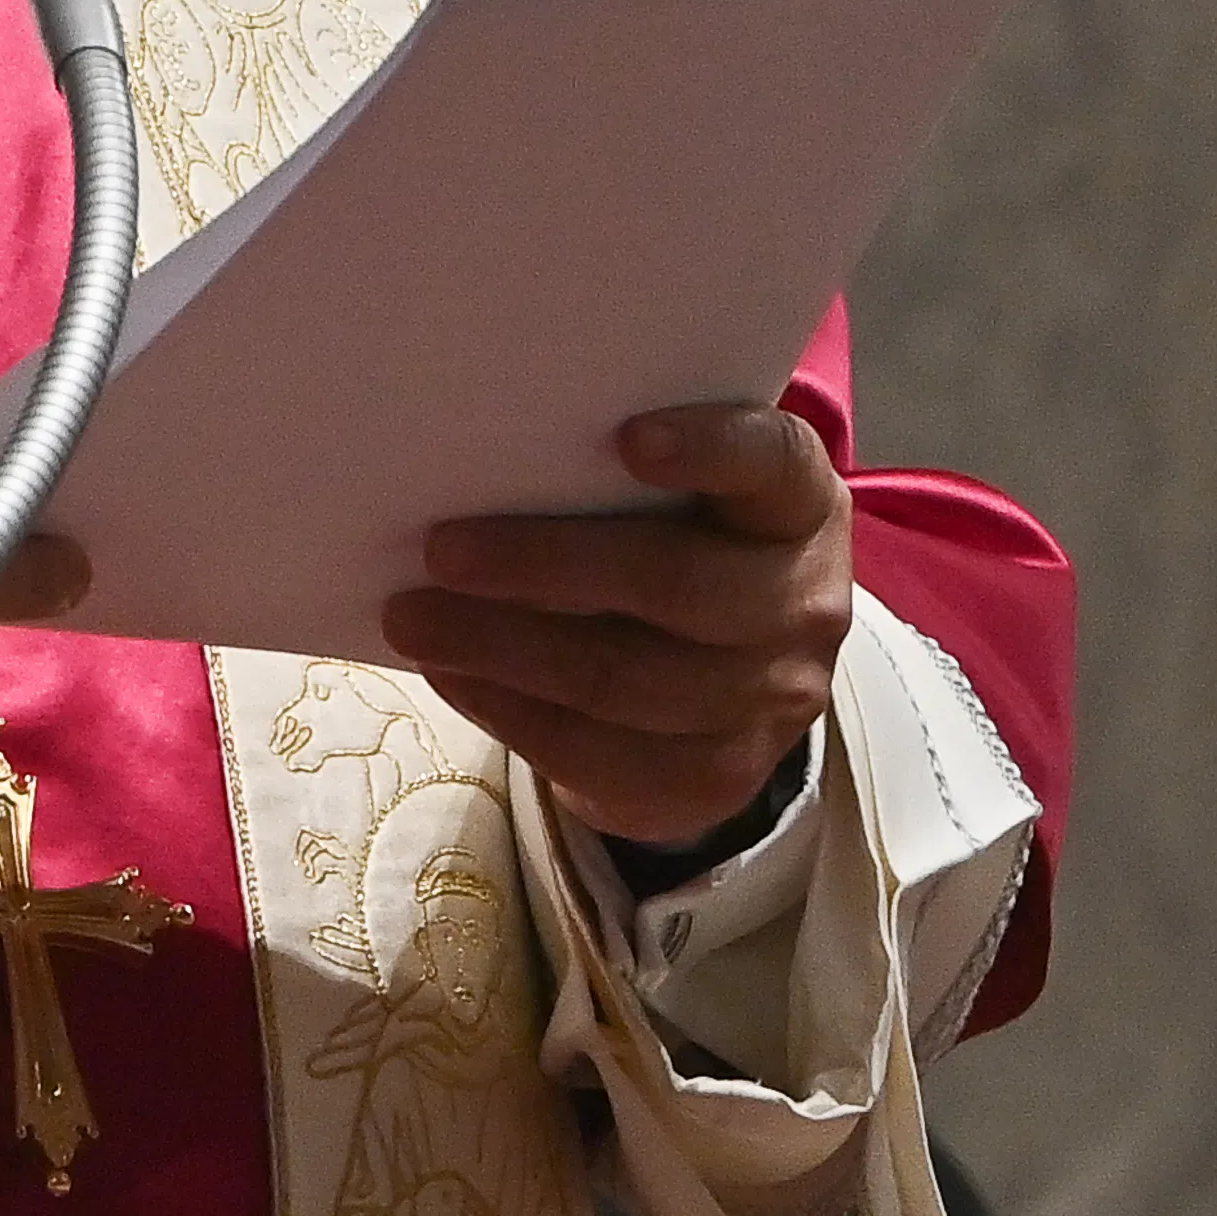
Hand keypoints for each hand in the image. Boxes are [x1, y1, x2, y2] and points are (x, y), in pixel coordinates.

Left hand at [381, 403, 850, 847]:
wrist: (730, 675)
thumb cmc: (674, 539)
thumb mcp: (676, 493)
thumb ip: (609, 469)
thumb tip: (470, 457)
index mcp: (797, 503)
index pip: (773, 462)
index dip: (709, 449)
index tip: (625, 437)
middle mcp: (802, 602)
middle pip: (676, 585)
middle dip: (545, 565)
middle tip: (440, 548)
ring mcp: (771, 701)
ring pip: (626, 682)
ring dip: (504, 649)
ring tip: (414, 620)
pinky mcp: (718, 778)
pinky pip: (603, 754)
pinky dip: (512, 712)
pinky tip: (454, 675)